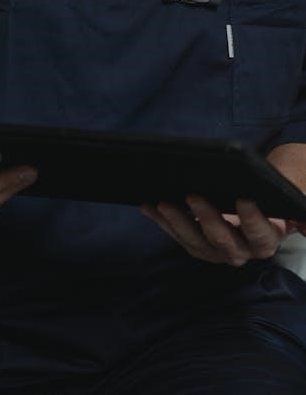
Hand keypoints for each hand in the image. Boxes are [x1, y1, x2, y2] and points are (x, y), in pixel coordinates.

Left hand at [140, 196, 299, 266]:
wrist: (264, 192)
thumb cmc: (277, 188)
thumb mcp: (296, 195)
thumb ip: (300, 210)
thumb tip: (304, 223)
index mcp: (268, 237)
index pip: (260, 234)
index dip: (252, 220)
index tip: (244, 200)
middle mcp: (242, 250)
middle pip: (223, 241)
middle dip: (207, 218)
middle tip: (192, 194)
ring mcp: (217, 250)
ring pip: (195, 242)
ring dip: (176, 223)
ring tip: (161, 202)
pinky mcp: (198, 243)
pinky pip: (178, 235)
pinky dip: (162, 221)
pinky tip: (147, 206)